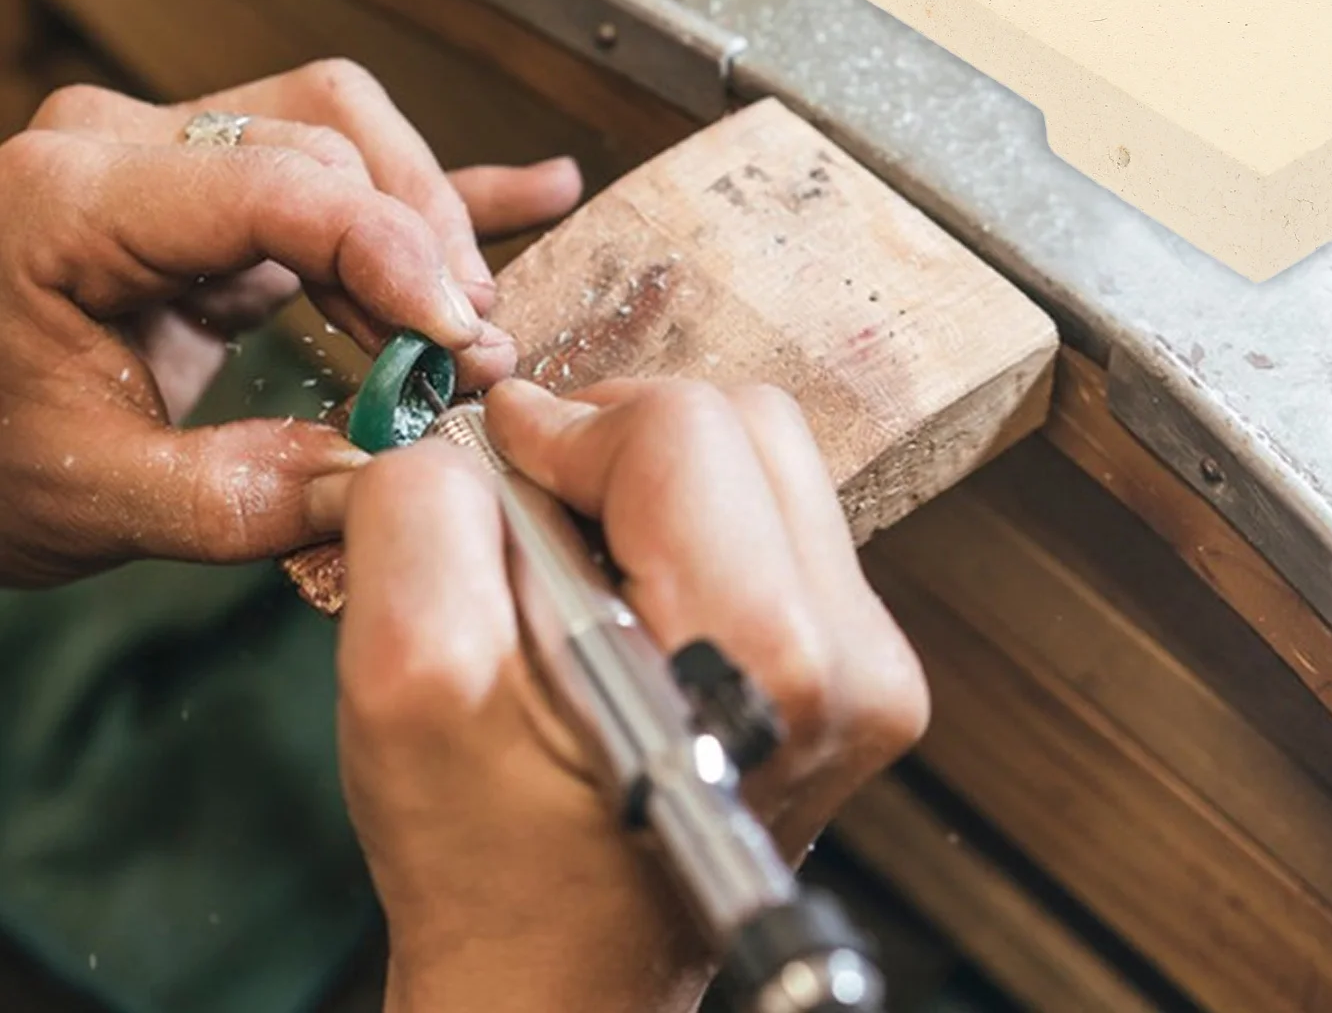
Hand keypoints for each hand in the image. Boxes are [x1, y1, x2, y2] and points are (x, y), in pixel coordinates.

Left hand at [0, 61, 581, 585]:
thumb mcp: (89, 496)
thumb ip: (238, 494)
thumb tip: (390, 480)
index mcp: (71, 198)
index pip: (275, 184)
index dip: (392, 254)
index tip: (460, 340)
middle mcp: (129, 146)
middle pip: (328, 143)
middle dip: (420, 249)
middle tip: (468, 361)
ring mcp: (175, 152)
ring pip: (348, 135)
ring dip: (428, 224)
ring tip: (474, 321)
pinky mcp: (218, 187)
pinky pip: (342, 168)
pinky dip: (437, 190)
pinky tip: (533, 190)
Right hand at [338, 378, 929, 1012]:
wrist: (568, 974)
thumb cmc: (491, 860)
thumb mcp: (409, 683)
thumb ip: (424, 521)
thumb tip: (482, 432)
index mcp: (761, 659)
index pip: (681, 430)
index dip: (569, 426)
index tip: (502, 460)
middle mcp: (853, 657)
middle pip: (744, 424)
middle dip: (620, 440)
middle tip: (540, 506)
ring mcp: (874, 663)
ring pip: (767, 459)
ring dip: (657, 475)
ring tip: (581, 556)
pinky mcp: (863, 664)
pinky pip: (778, 516)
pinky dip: (693, 518)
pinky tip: (632, 589)